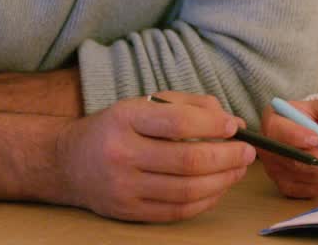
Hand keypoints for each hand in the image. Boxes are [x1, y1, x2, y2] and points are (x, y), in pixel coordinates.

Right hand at [54, 91, 255, 221]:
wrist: (68, 162)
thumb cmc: (116, 128)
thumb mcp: (144, 104)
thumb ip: (189, 106)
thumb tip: (232, 122)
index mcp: (126, 119)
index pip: (178, 122)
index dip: (213, 124)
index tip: (235, 126)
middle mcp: (122, 154)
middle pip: (187, 161)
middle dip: (227, 157)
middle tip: (248, 152)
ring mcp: (124, 188)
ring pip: (186, 190)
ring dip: (222, 181)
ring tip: (239, 169)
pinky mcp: (129, 212)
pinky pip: (177, 211)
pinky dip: (205, 201)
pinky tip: (219, 187)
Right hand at [260, 97, 317, 198]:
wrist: (308, 132)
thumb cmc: (313, 117)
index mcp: (273, 122)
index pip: (279, 132)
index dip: (297, 136)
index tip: (317, 138)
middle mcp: (270, 150)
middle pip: (294, 161)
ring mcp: (276, 171)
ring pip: (305, 179)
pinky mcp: (288, 187)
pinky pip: (310, 191)